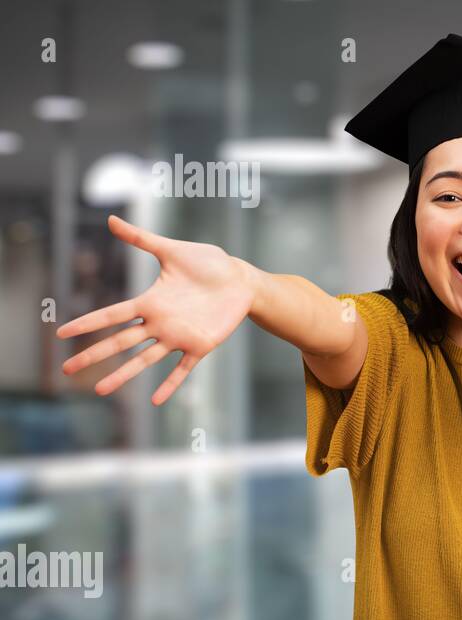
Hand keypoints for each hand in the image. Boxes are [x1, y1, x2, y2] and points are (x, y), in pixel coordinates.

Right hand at [57, 216, 255, 404]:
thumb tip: (110, 219)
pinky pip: (183, 369)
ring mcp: (178, 336)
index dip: (87, 323)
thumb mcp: (172, 250)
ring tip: (100, 390)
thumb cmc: (209, 264)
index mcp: (150, 302)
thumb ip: (141, 239)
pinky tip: (156, 400)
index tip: (62, 333)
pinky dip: (170, 384)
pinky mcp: (201, 345)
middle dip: (94, 355)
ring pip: (144, 360)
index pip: (111, 315)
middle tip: (68, 370)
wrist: (241, 280)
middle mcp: (159, 323)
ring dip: (123, 374)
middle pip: (119, 342)